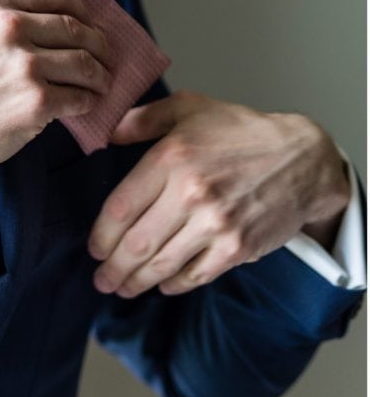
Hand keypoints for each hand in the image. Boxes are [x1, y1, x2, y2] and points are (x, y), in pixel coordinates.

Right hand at [0, 0, 111, 200]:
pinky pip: (79, 96)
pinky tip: (83, 104)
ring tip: (100, 83)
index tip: (87, 22)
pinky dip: (88, 101)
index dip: (80, 8)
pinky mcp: (35, 101)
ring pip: (85, 61)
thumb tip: (51, 15)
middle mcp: (9, 25)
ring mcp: (24, 63)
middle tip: (104, 57)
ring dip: (99, 74)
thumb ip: (0, 15)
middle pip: (76, 26)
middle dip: (97, 43)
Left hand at [88, 90, 349, 297]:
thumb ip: (144, 119)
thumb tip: (106, 133)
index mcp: (172, 157)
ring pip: (162, 264)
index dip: (102, 234)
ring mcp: (215, 224)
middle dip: (113, 267)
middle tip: (101, 279)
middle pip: (137, 243)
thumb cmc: (241, 131)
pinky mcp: (237, 248)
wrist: (302, 159)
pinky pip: (195, 275)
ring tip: (122, 288)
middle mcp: (191, 193)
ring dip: (137, 282)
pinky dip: (174, 285)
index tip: (94, 247)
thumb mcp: (189, 108)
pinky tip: (162, 285)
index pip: (122, 206)